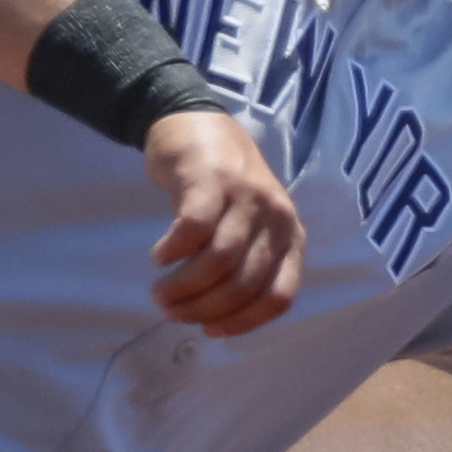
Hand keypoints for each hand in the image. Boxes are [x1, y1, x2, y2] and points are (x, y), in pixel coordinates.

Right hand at [143, 110, 305, 336]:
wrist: (196, 121)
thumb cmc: (222, 184)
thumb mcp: (250, 225)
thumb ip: (246, 263)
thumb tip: (217, 318)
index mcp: (291, 236)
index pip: (278, 297)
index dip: (243, 322)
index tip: (209, 330)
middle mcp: (276, 218)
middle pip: (244, 285)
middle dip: (204, 309)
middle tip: (172, 310)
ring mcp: (246, 196)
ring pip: (219, 262)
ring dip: (185, 287)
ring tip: (161, 292)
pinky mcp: (212, 179)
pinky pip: (194, 229)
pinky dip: (174, 250)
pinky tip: (160, 256)